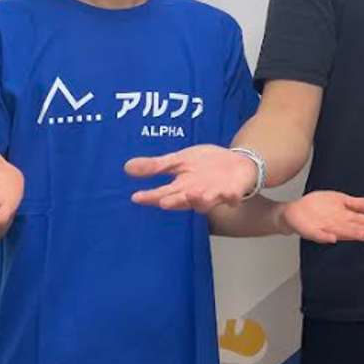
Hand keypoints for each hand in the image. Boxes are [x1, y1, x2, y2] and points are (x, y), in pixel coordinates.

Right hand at [125, 144, 257, 212]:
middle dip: (175, 201)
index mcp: (181, 187)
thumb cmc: (206, 164)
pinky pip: (232, 197)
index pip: (162, 193)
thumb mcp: (179, 160)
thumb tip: (126, 167)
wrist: (236, 162)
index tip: (136, 197)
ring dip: (200, 200)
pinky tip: (229, 195)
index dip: (150, 196)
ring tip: (194, 195)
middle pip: (182, 201)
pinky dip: (230, 197)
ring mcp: (214, 195)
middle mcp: (195, 194)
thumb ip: (156, 166)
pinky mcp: (233, 192)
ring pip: (205, 203)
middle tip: (164, 202)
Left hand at [278, 191, 363, 243]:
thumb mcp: (342, 201)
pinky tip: (331, 238)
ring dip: (351, 234)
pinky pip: (318, 234)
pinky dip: (324, 237)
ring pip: (341, 232)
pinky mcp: (311, 231)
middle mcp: (338, 225)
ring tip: (363, 235)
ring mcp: (325, 228)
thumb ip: (361, 204)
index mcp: (346, 217)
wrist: (295, 213)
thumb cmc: (320, 208)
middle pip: (355, 227)